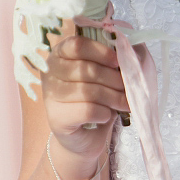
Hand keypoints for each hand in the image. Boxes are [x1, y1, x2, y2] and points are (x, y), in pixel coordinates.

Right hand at [40, 24, 129, 167]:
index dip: (101, 51)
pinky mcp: (56, 118)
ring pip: (87, 91)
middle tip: (127, 88)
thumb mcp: (111, 73)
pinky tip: (105, 115)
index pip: (77, 45)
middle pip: (85, 69)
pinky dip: (104, 113)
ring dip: (113, 97)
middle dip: (113, 79)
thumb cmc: (100, 98)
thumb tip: (130, 46)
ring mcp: (50, 95)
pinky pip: (87, 110)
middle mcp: (50, 72)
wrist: (88, 135)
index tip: (118, 62)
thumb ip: (119, 56)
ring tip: (124, 103)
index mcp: (61, 54)